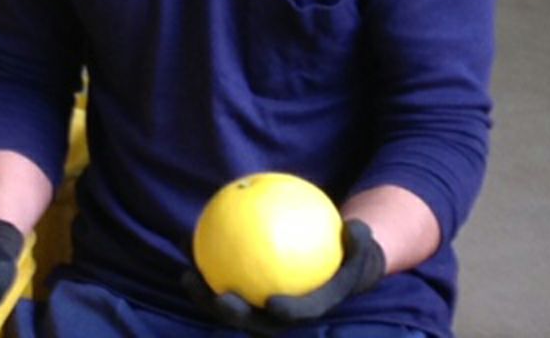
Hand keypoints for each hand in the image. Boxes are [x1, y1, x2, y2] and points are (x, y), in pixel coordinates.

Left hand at [182, 218, 385, 333]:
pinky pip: (222, 279)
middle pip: (253, 322)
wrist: (333, 266)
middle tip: (219, 297)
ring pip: (229, 306)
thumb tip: (356, 227)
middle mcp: (280, 316)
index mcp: (309, 309)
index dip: (286, 314)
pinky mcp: (243, 293)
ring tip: (187, 275)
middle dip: (232, 316)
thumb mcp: (362, 249)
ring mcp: (259, 308)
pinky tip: (188, 243)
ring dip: (205, 296)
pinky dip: (205, 266)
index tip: (273, 302)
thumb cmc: (348, 255)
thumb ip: (360, 243)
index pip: (297, 317)